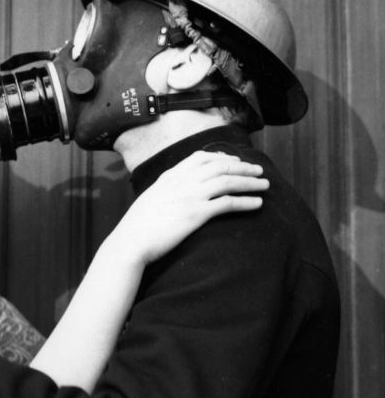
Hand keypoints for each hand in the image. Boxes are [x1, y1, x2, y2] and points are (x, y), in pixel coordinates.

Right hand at [105, 150, 268, 267]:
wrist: (131, 240)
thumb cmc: (138, 225)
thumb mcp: (151, 198)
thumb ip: (166, 190)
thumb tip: (174, 191)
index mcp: (171, 175)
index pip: (201, 157)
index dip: (222, 157)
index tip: (235, 161)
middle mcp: (183, 181)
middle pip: (220, 166)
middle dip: (243, 167)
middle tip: (259, 171)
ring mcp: (191, 196)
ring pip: (228, 181)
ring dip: (250, 182)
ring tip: (265, 185)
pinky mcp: (197, 214)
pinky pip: (228, 203)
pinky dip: (245, 201)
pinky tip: (257, 204)